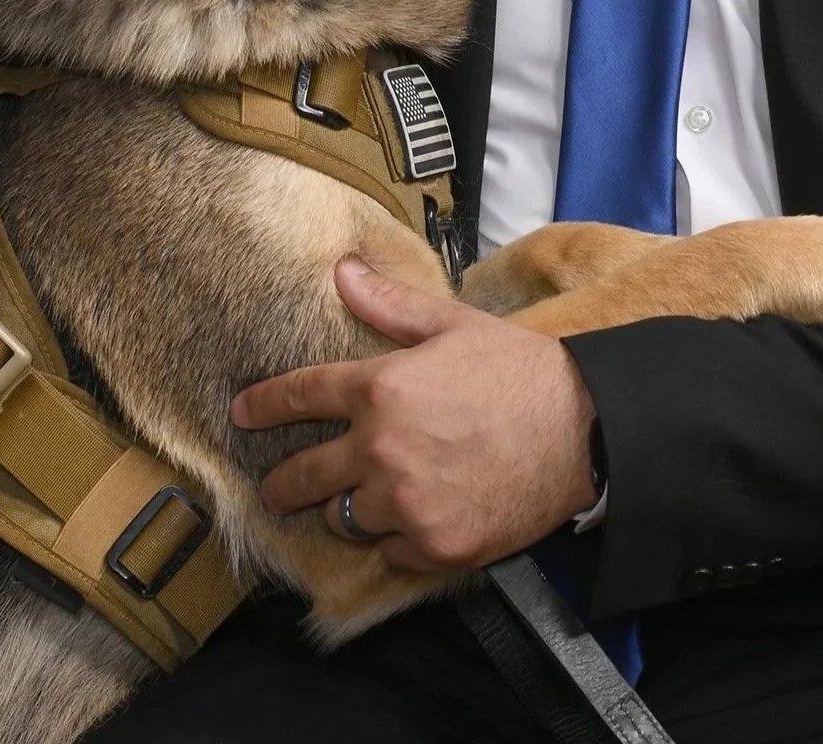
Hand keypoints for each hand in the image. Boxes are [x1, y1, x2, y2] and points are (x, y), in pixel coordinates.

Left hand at [230, 255, 598, 572]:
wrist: (581, 430)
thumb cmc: (517, 369)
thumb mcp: (451, 325)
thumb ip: (389, 304)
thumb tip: (342, 270)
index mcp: (379, 389)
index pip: (300, 397)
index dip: (263, 406)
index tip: (241, 414)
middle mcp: (379, 451)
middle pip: (303, 476)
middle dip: (282, 483)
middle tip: (276, 488)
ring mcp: (404, 505)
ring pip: (343, 518)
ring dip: (347, 508)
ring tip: (362, 500)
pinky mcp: (433, 547)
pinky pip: (387, 552)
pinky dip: (393, 540)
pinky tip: (411, 521)